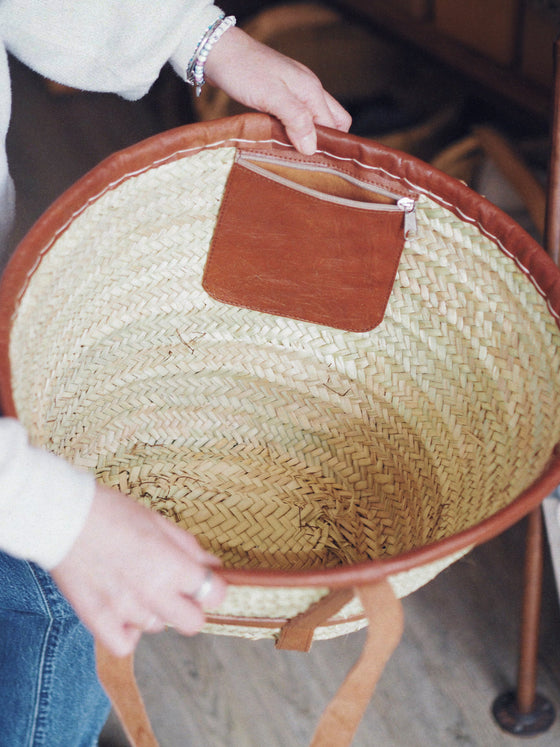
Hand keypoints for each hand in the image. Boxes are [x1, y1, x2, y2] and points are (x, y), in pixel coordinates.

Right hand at [51, 485, 226, 656]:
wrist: (64, 518)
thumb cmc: (112, 512)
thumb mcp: (159, 522)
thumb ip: (189, 548)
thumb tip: (213, 565)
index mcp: (172, 565)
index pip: (214, 593)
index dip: (212, 587)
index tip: (203, 581)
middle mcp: (153, 592)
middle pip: (193, 623)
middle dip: (190, 608)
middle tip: (176, 591)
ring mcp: (125, 610)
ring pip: (156, 627)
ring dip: (152, 611)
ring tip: (134, 585)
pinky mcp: (98, 621)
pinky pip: (125, 644)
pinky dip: (126, 632)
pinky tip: (122, 611)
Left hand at [204, 27, 351, 154]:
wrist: (219, 51)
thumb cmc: (244, 71)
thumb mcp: (272, 97)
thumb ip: (296, 120)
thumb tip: (312, 148)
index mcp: (312, 90)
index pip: (335, 125)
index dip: (327, 145)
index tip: (312, 164)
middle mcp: (308, 89)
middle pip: (331, 121)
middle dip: (323, 141)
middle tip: (304, 160)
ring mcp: (295, 91)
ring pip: (313, 119)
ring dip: (305, 137)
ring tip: (290, 154)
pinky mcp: (280, 94)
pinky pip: (296, 116)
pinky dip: (292, 130)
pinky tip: (280, 139)